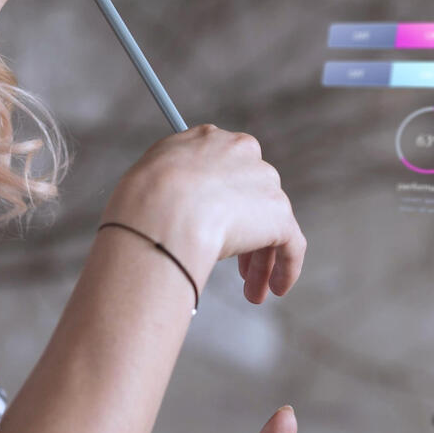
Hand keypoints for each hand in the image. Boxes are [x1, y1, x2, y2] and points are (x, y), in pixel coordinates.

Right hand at [104, 125, 304, 304]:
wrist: (161, 210)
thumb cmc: (141, 202)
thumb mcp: (150, 181)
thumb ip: (171, 187)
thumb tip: (175, 213)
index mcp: (208, 140)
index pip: (225, 171)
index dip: (221, 203)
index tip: (214, 226)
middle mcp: (242, 152)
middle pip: (251, 197)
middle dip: (245, 234)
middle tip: (236, 268)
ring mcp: (264, 182)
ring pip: (271, 224)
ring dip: (261, 260)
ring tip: (251, 292)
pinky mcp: (279, 213)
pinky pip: (292, 244)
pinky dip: (286, 268)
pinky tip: (275, 289)